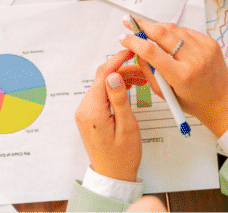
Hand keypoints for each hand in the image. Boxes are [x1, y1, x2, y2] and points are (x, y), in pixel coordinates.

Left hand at [74, 48, 147, 181]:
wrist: (112, 176)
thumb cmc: (122, 156)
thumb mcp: (127, 126)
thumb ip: (119, 98)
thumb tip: (114, 75)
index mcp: (92, 111)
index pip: (103, 75)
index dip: (117, 60)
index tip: (130, 50)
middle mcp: (84, 109)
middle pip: (103, 78)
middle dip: (123, 70)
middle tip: (143, 70)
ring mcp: (85, 112)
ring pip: (103, 85)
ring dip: (121, 79)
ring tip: (141, 80)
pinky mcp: (89, 115)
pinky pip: (102, 95)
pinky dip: (115, 89)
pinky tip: (129, 89)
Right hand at [118, 18, 227, 137]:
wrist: (221, 100)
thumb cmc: (193, 100)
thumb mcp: (164, 93)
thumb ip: (148, 71)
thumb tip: (136, 50)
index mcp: (181, 75)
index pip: (152, 52)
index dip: (134, 42)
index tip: (124, 38)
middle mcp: (194, 59)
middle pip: (162, 33)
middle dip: (142, 25)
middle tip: (129, 21)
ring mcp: (204, 48)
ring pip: (174, 29)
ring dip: (157, 27)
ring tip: (146, 29)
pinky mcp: (210, 42)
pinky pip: (186, 31)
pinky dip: (174, 32)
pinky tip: (168, 38)